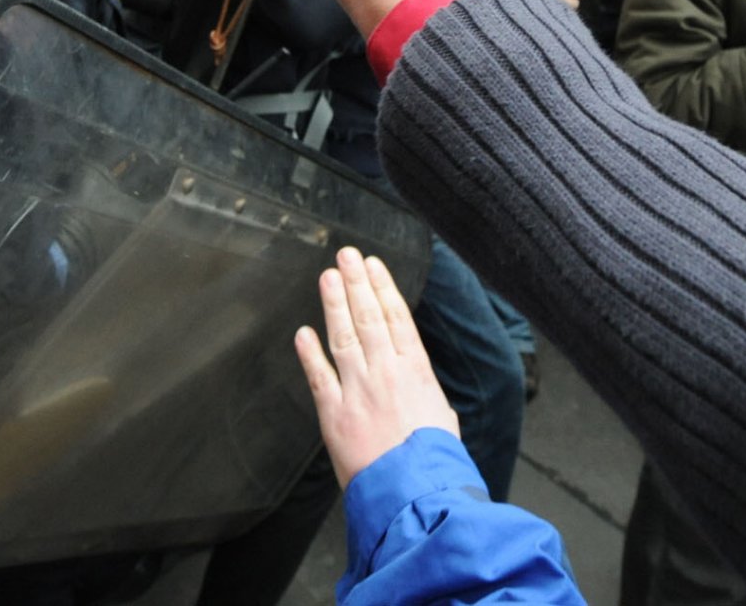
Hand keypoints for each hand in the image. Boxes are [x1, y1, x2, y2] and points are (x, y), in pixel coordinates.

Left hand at [294, 247, 459, 490]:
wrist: (414, 490)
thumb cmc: (434, 460)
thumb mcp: (442, 416)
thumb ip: (425, 394)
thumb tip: (419, 387)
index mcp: (416, 370)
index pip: (396, 317)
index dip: (382, 287)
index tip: (372, 265)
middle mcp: (386, 372)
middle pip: (368, 317)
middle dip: (356, 283)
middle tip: (345, 255)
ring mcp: (358, 391)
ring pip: (343, 337)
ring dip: (333, 304)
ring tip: (327, 277)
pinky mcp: (334, 415)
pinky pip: (319, 377)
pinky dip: (309, 353)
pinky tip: (303, 332)